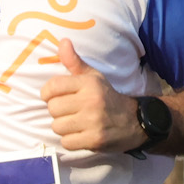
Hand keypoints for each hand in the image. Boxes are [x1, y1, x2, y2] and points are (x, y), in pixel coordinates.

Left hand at [40, 37, 139, 151]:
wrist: (135, 122)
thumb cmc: (107, 97)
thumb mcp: (93, 77)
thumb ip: (74, 62)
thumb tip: (63, 41)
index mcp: (89, 83)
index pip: (52, 87)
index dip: (48, 93)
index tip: (56, 97)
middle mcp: (91, 101)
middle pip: (52, 108)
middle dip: (58, 112)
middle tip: (70, 112)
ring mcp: (93, 122)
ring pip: (57, 126)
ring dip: (64, 127)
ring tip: (76, 123)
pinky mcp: (94, 140)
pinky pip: (66, 142)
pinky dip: (71, 141)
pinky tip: (81, 135)